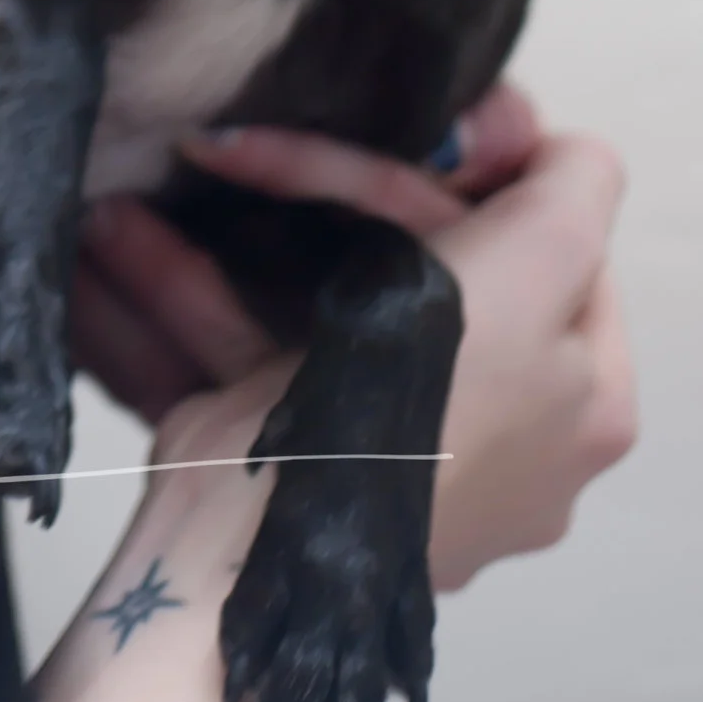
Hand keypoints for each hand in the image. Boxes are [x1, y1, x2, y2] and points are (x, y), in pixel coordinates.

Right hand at [67, 78, 544, 417]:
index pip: (557, 249)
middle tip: (265, 150)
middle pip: (436, 266)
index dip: (483, 183)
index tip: (409, 141)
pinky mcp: (302, 463)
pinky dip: (191, 291)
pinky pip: (251, 350)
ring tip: (179, 170)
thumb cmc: (422, 406)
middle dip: (336, 196)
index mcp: (581, 403)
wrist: (269, 560)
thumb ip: (573, 198)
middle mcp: (504, 438)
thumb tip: (568, 152)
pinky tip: (121, 240)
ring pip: (326, 304)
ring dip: (239, 235)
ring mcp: (399, 456)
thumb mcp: (534, 273)